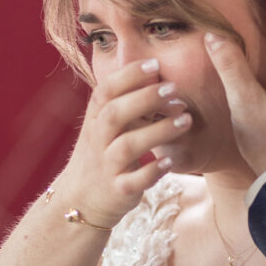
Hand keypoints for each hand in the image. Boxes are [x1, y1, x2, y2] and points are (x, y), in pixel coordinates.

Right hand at [53, 59, 191, 227]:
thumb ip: (125, 102)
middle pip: (116, 113)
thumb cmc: (103, 154)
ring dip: (158, 131)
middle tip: (174, 89)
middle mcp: (98, 140)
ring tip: (186, 120)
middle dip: (145, 98)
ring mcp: (106, 166)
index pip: (106, 90)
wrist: (80, 200)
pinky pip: (133, 181)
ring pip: (128, 145)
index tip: (154, 64)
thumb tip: (156, 71)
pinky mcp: (117, 190)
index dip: (128, 76)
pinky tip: (170, 161)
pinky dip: (152, 171)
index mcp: (95, 119)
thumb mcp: (105, 126)